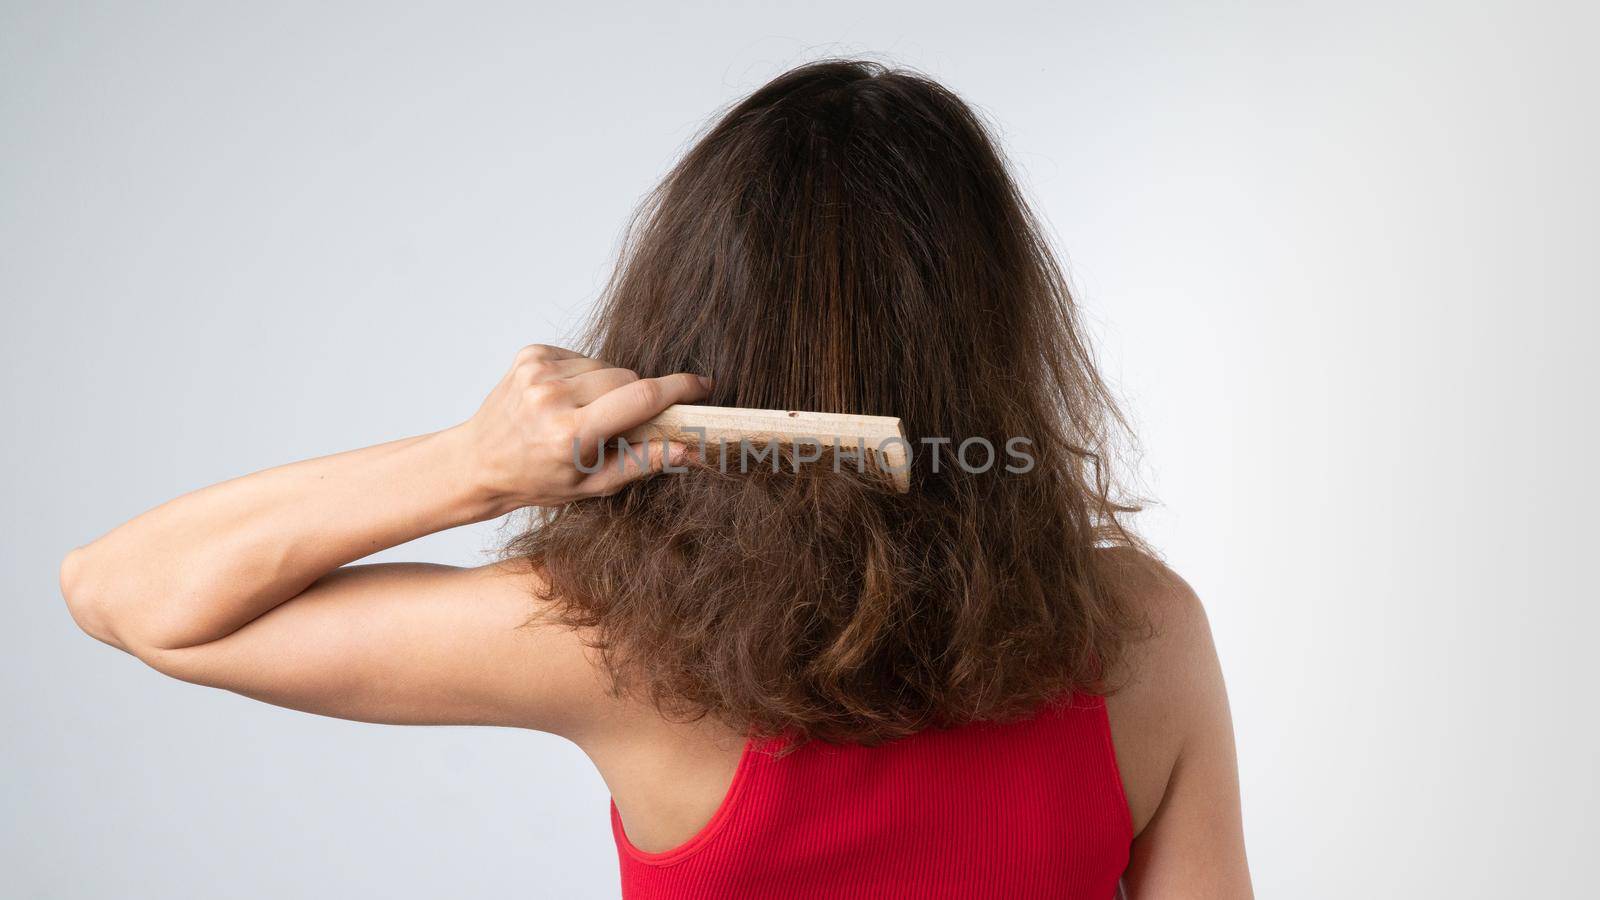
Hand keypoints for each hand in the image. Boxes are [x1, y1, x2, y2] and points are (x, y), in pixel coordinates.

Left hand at [454, 344, 711, 510]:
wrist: (477, 461)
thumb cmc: (536, 479)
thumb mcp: (592, 485)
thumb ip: (643, 463)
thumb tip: (690, 448)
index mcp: (570, 433)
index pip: (641, 397)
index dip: (679, 389)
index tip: (702, 386)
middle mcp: (552, 397)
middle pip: (627, 378)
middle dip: (638, 395)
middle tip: (623, 422)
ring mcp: (538, 372)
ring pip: (606, 366)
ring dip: (608, 386)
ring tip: (586, 413)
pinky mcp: (530, 355)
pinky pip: (582, 357)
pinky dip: (584, 376)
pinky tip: (566, 398)